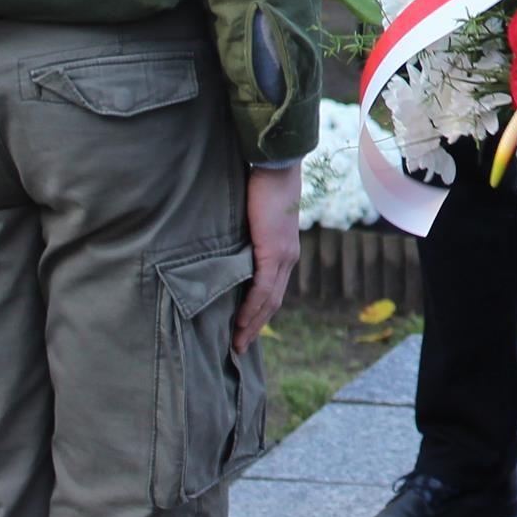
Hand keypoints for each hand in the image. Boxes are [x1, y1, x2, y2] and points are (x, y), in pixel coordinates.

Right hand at [235, 165, 301, 350]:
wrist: (276, 169)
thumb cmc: (263, 189)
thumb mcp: (256, 221)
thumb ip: (248, 240)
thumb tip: (228, 253)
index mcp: (285, 254)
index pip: (274, 292)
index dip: (261, 314)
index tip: (246, 331)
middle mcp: (288, 259)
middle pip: (273, 303)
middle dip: (256, 327)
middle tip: (239, 348)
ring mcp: (283, 256)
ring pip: (269, 300)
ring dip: (252, 324)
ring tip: (237, 343)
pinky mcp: (272, 251)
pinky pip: (262, 287)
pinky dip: (252, 306)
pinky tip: (241, 322)